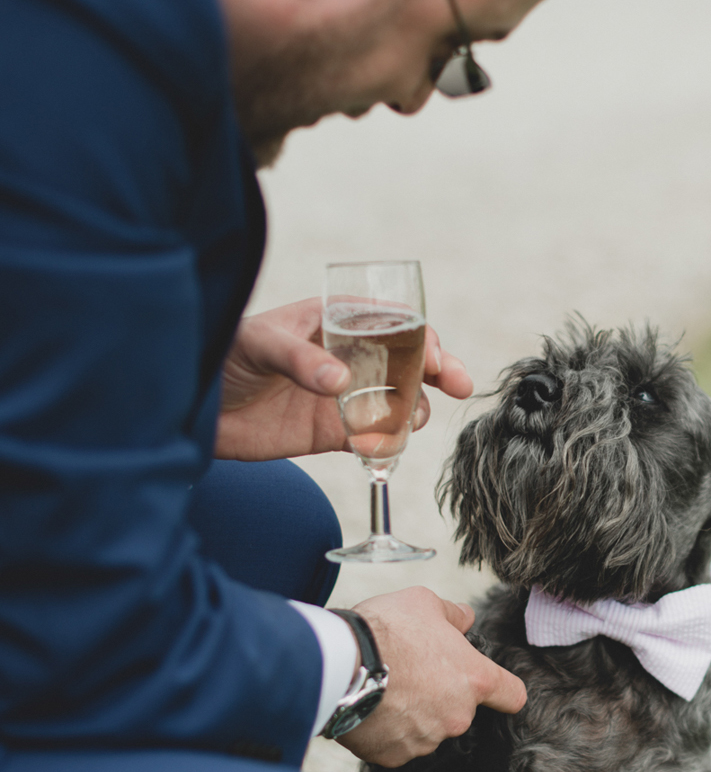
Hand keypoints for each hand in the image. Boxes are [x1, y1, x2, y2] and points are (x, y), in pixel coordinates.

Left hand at [215, 298, 472, 459]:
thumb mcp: (259, 345)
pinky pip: (371, 439)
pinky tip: (377, 450)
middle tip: (458, 385)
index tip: (437, 357)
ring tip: (411, 421)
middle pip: (408, 361)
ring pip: (398, 401)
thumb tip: (341, 382)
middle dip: (439, 370)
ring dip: (414, 411)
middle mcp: (347, 357)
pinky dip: (384, 445)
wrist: (191, 409)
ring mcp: (343, 396)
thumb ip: (299, 360)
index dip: (423, 335)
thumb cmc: (221, 357)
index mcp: (334, 321)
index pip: (393, 321)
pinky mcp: (331, 432)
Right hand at [341, 587, 526, 765]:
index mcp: (474, 679)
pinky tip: (371, 707)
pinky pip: (397, 744)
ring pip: (427, 727)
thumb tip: (466, 618)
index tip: (492, 686)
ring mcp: (426, 740)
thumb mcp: (424, 602)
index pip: (512, 695)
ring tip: (384, 687)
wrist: (338, 664)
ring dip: (413, 713)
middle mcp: (457, 716)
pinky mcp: (395, 756)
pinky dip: (387, 731)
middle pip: (459, 709)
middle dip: (440, 694)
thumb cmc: (386, 629)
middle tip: (410, 671)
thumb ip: (453, 615)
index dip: (503, 690)